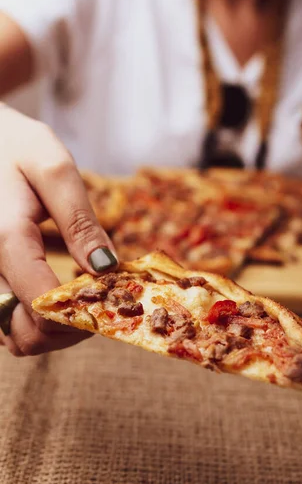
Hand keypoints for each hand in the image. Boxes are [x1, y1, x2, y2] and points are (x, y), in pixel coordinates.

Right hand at [0, 104, 117, 355]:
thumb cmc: (14, 146)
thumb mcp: (52, 168)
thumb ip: (78, 220)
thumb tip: (106, 267)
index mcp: (5, 239)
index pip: (43, 307)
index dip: (82, 313)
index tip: (109, 295)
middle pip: (30, 334)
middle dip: (72, 328)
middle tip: (98, 301)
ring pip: (18, 337)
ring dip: (55, 330)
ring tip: (80, 299)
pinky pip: (7, 323)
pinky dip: (35, 322)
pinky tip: (56, 296)